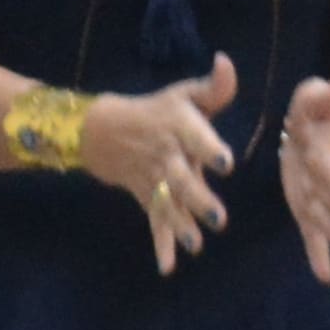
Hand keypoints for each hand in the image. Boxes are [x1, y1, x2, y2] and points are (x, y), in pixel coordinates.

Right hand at [92, 55, 235, 273]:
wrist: (103, 131)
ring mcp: (155, 180)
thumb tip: (226, 62)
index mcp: (179, 126)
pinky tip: (168, 267)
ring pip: (168, 204)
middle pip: (182, 179)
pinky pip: (155, 222)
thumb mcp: (183, 94)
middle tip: (218, 217)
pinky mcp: (148, 197)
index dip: (209, 149)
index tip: (224, 163)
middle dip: (197, 199)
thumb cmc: (156, 111)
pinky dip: (160, 245)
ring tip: (195, 245)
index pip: (195, 137)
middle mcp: (166, 155)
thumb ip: (213, 87)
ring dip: (180, 226)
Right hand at [274, 75, 329, 282]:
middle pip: (317, 195)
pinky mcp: (303, 204)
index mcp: (300, 138)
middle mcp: (295, 166)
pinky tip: (326, 276)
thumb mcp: (318, 93)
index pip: (319, 161)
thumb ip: (328, 94)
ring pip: (316, 214)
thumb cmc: (317, 108)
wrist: (310, 123)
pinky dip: (316, 253)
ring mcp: (297, 187)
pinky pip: (309, 229)